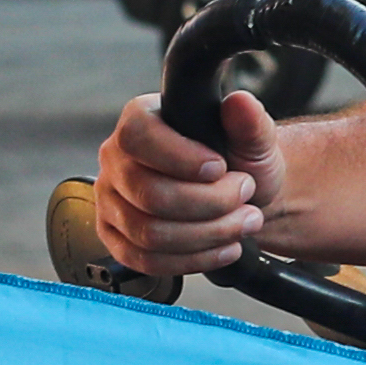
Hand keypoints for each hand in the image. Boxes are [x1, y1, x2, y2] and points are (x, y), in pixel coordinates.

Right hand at [93, 86, 282, 275]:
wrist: (239, 198)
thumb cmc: (238, 161)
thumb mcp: (253, 138)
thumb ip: (249, 122)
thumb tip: (240, 103)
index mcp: (139, 120)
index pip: (137, 137)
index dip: (180, 158)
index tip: (220, 168)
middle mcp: (116, 160)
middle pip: (149, 194)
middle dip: (209, 203)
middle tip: (245, 195)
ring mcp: (112, 201)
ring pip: (150, 234)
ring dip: (207, 234)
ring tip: (243, 222)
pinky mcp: (117, 238)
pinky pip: (146, 260)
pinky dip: (193, 259)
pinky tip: (223, 248)